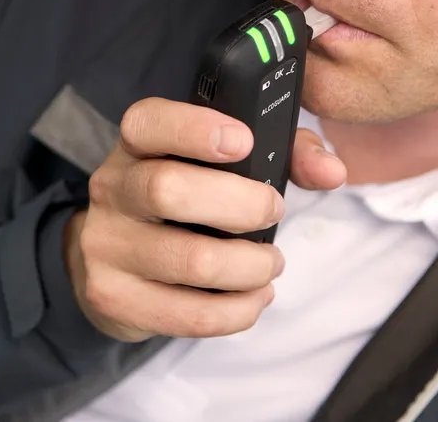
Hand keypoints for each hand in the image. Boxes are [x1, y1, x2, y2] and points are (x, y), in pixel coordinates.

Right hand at [64, 97, 346, 342]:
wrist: (112, 256)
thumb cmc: (186, 200)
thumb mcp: (225, 164)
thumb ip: (286, 153)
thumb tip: (330, 172)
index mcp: (138, 145)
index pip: (148, 123)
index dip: (193, 129)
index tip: (243, 141)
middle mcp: (112, 189)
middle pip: (168, 191)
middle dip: (241, 206)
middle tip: (273, 211)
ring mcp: (106, 246)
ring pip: (190, 261)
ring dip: (250, 267)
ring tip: (270, 264)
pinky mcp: (114, 298)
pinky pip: (188, 314)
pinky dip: (237, 311)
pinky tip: (253, 298)